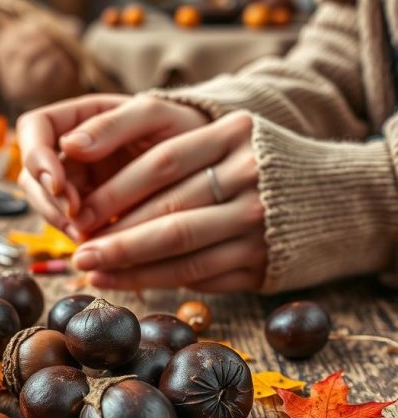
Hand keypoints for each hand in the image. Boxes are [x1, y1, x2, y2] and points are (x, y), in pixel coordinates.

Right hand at [17, 93, 205, 236]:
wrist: (213, 161)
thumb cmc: (185, 127)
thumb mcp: (155, 116)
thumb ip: (113, 124)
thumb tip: (68, 144)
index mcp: (79, 118)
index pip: (34, 129)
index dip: (36, 156)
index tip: (58, 182)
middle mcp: (73, 153)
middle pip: (34, 176)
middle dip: (49, 200)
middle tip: (76, 219)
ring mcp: (82, 185)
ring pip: (50, 207)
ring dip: (62, 224)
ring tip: (88, 236)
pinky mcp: (96, 216)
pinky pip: (76, 230)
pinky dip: (84, 239)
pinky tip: (103, 247)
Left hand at [68, 106, 266, 292]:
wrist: (340, 198)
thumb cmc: (260, 165)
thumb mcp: (229, 137)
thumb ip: (177, 147)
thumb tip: (89, 164)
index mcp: (233, 135)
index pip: (162, 161)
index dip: (115, 188)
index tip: (79, 209)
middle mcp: (249, 176)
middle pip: (168, 207)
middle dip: (115, 232)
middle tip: (77, 250)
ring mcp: (257, 221)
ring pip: (180, 246)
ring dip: (129, 263)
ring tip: (90, 271)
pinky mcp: (261, 260)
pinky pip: (198, 273)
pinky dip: (156, 280)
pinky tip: (124, 283)